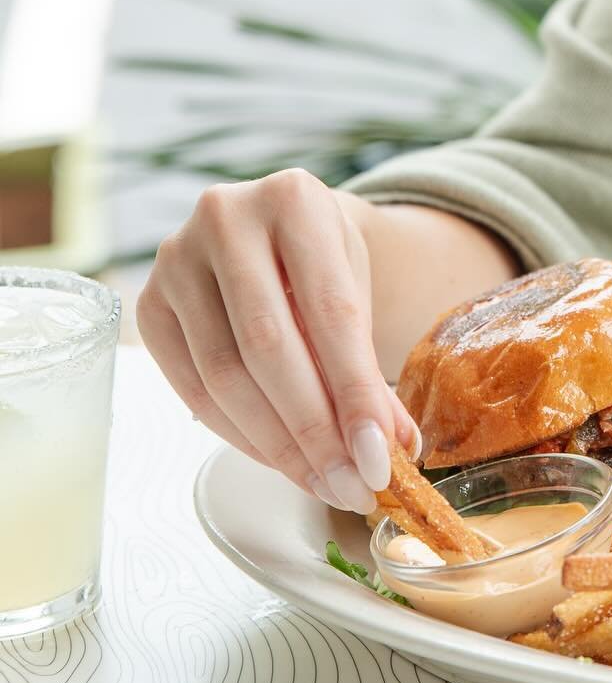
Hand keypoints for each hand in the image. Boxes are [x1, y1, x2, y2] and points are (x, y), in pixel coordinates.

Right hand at [136, 169, 421, 512]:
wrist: (272, 224)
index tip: (379, 456)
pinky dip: (238, 434)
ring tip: (322, 480)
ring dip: (276, 443)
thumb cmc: (320, 257)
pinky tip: (276, 457)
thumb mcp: (355, 286)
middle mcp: (225, 218)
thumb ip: (367, 362)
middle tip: (352, 483)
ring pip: (224, 375)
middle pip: (268, 347)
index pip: (329, 311)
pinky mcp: (149, 303)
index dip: (355, 391)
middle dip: (314, 430)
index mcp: (292, 199)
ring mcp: (176, 259)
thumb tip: (391, 448)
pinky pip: (192, 388)